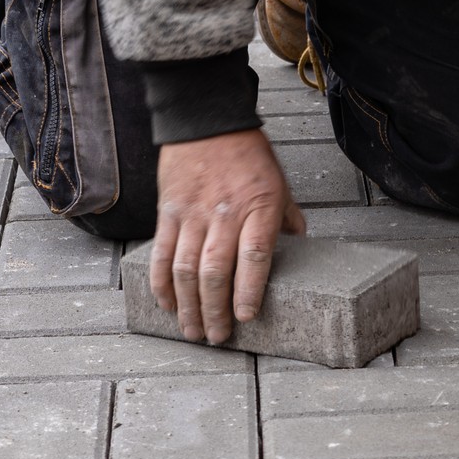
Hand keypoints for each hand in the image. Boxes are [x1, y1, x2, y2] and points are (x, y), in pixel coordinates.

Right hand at [151, 129, 306, 344]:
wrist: (206, 121)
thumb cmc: (249, 157)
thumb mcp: (280, 186)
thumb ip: (287, 221)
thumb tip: (297, 247)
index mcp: (258, 208)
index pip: (254, 256)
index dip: (248, 290)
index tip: (245, 317)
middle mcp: (223, 214)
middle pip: (215, 271)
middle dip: (215, 310)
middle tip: (218, 337)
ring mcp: (192, 213)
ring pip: (184, 268)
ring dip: (188, 306)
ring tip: (193, 331)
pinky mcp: (168, 211)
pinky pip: (161, 253)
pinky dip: (161, 282)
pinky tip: (168, 304)